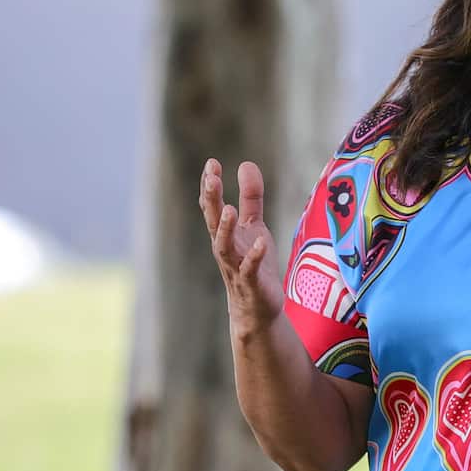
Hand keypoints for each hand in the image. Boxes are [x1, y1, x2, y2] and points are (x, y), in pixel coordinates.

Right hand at [198, 158, 284, 332]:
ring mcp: (236, 266)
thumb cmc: (253, 263)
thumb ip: (250, 197)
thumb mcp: (254, 225)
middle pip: (213, 222)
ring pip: (225, 247)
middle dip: (212, 200)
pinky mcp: (252, 283)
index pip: (212, 206)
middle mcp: (226, 248)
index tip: (212, 163)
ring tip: (228, 208)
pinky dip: (253, 256)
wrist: (256, 307)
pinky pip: (250, 269)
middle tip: (211, 178)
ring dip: (225, 228)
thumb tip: (246, 163)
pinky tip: (260, 242)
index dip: (210, 186)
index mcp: (225, 233)